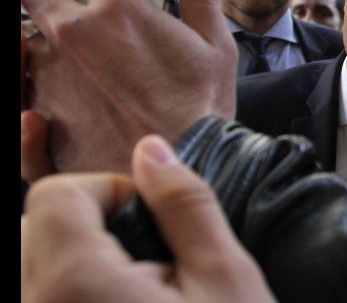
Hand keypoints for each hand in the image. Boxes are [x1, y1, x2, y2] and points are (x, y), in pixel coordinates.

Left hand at [21, 0, 236, 173]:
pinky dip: (28, 80)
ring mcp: (51, 76)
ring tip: (49, 32)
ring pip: (20, 35)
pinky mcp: (41, 115)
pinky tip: (46, 85)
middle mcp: (75, 35)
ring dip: (32, 27)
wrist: (182, 169)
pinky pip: (19, 88)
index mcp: (119, 10)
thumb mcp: (215, 43)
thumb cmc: (202, 110)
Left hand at [22, 135, 275, 302]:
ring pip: (27, 262)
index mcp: (77, 287)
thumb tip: (154, 150)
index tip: (150, 213)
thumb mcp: (226, 277)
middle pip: (26, 226)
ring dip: (65, 250)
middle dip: (77, 217)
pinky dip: (61, 281)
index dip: (106, 190)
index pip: (53, 196)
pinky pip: (36, 290)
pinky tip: (111, 289)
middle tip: (136, 244)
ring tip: (124, 274)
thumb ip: (185, 205)